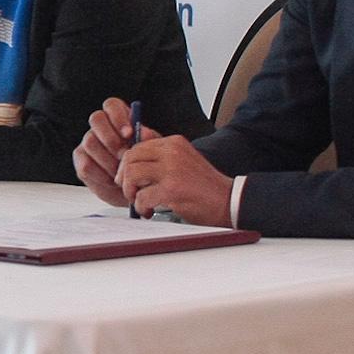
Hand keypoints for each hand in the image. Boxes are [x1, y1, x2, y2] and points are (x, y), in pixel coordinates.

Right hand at [74, 98, 153, 206]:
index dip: (118, 117)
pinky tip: (113, 181)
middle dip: (111, 138)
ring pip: (90, 142)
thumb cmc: (146, 165)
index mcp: (119, 119)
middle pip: (96, 119)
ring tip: (122, 172)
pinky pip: (86, 164)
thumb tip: (143, 133)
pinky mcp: (81, 160)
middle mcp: (101, 127)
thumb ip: (150, 140)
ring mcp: (88, 142)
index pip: (112, 105)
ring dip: (108, 160)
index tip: (129, 133)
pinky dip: (102, 175)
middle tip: (124, 155)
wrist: (136, 189)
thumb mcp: (153, 152)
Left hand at [118, 136, 232, 226]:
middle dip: (124, 177)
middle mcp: (172, 152)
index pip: (137, 147)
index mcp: (174, 143)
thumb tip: (134, 143)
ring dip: (131, 193)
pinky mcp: (171, 190)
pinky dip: (141, 207)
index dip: (126, 164)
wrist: (229, 201)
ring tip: (140, 202)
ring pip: (132, 176)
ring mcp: (172, 171)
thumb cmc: (204, 184)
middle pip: (130, 159)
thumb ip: (160, 153)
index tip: (127, 177)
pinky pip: (141, 197)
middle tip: (130, 191)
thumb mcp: (183, 159)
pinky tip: (149, 211)